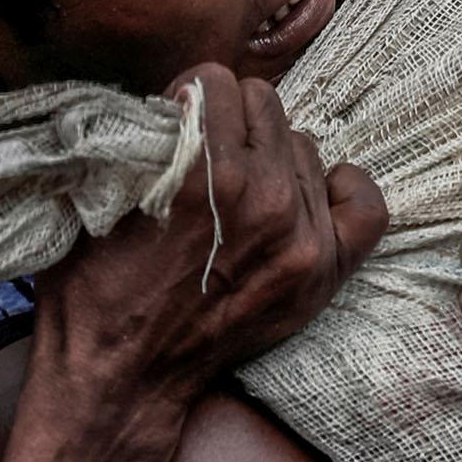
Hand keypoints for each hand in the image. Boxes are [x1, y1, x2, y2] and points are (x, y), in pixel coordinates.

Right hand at [29, 65, 386, 461]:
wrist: (122, 381)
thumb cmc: (96, 291)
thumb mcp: (98, 196)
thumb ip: (141, 137)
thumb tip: (179, 98)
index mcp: (202, 174)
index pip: (217, 80)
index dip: (188, 99)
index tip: (175, 123)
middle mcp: (264, 199)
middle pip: (265, 104)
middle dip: (229, 121)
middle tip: (204, 157)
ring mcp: (301, 237)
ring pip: (305, 144)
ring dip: (271, 156)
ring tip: (238, 191)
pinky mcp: (322, 272)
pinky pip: (364, 203)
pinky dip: (339, 189)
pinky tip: (307, 193)